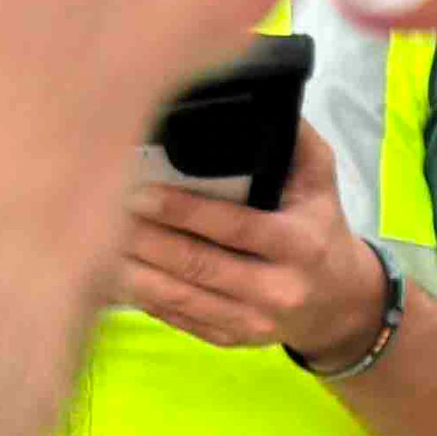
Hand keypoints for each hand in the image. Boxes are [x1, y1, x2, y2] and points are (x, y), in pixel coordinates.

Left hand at [122, 154, 386, 359]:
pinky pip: (179, 319)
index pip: (235, 227)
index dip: (183, 211)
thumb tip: (261, 95)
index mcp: (299, 245)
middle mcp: (279, 289)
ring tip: (96, 244)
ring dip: (134, 271)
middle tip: (104, 212)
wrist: (340, 304)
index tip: (139, 192)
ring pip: (181, 297)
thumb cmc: (320, 230)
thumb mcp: (321, 182)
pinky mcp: (232, 340)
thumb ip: (295, 141)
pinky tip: (114, 275)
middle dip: (146, 239)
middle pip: (198, 264)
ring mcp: (254, 322)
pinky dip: (143, 298)